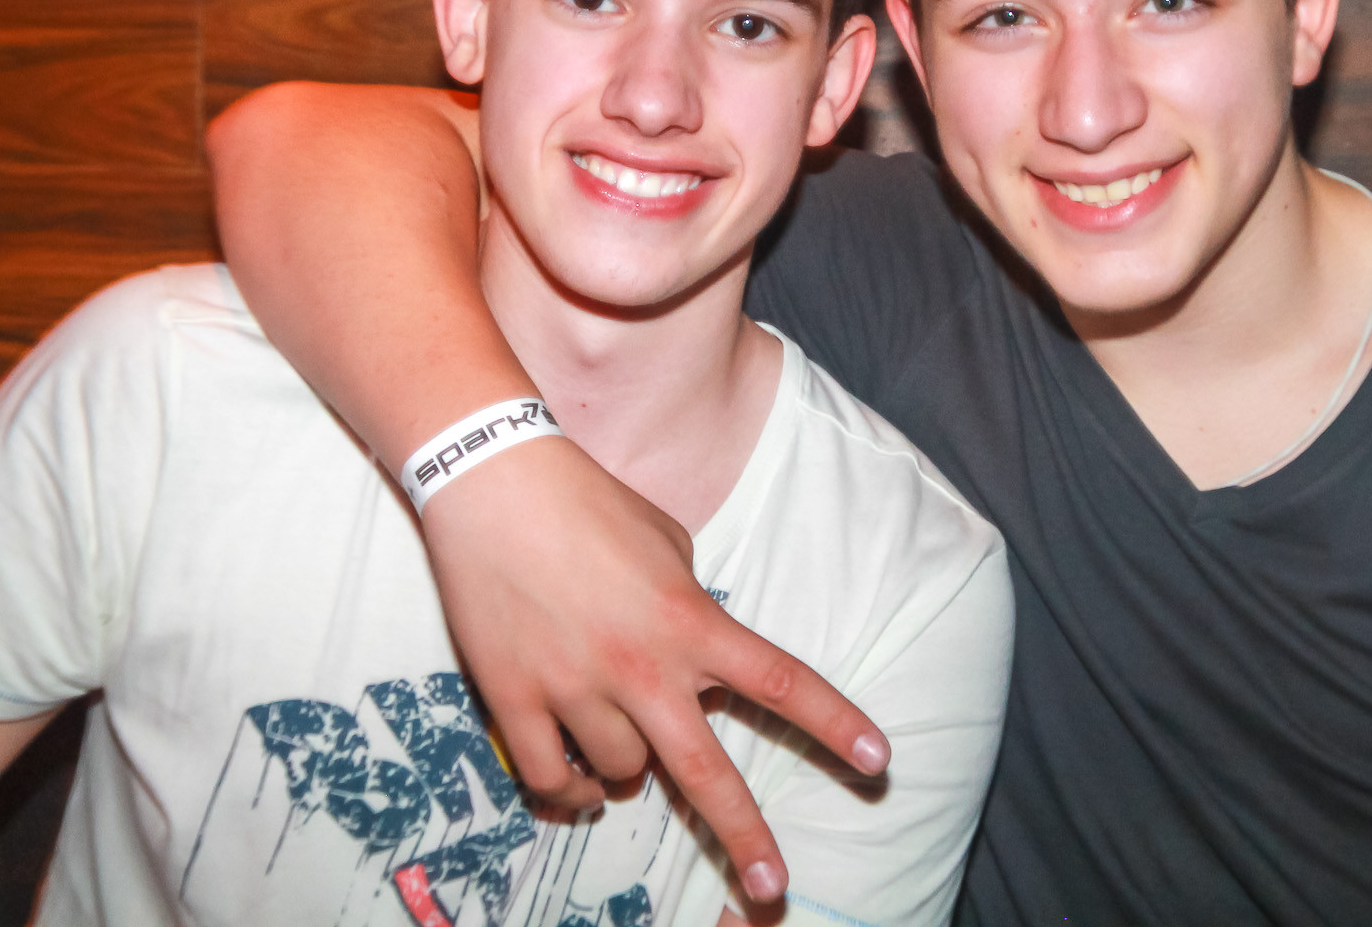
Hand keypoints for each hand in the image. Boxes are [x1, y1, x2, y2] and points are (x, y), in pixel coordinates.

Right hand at [418, 436, 890, 903]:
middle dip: (745, 840)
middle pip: (706, 773)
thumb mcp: (669, 545)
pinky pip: (551, 780)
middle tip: (770, 893)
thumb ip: (693, 611)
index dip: (834, 725)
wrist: (493, 484)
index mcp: (690, 621)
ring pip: (622, 775)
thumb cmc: (589, 503)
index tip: (877, 761)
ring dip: (627, 769)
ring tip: (612, 725)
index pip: (780, 683)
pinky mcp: (515, 701)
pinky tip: (574, 782)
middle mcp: (642, 666)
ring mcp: (577, 689)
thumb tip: (697, 659)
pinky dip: (567, 791)